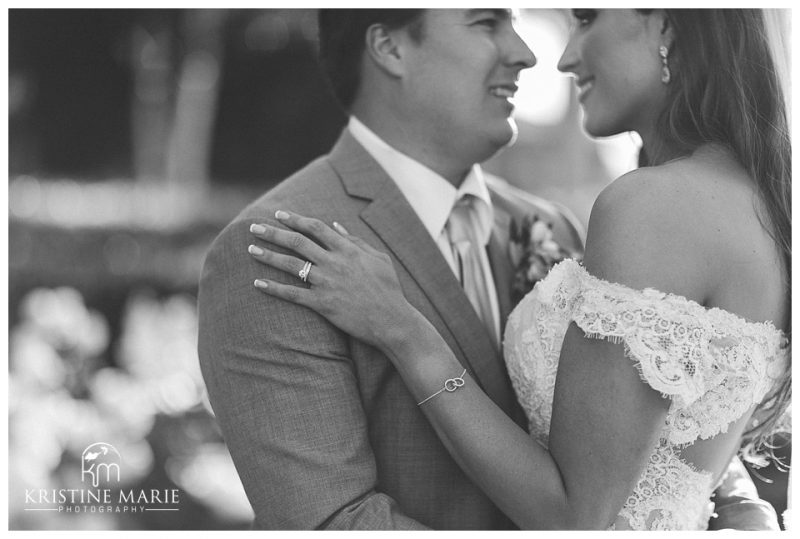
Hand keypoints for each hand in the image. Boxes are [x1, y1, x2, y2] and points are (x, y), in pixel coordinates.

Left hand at [248, 210, 415, 349]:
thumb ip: (356, 240)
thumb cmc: (388, 289)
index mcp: (348, 249)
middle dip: (273, 233)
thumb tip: (336, 225)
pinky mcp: (323, 304)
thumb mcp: (378, 258)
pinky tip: (257, 284)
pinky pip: (293, 295)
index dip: (295, 219)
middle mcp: (335, 263)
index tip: (279, 214)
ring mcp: (327, 283)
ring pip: (291, 265)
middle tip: (253, 227)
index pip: (316, 228)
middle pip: (298, 242)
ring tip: (251, 249)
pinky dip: (274, 289)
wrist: (392, 320)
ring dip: (268, 256)